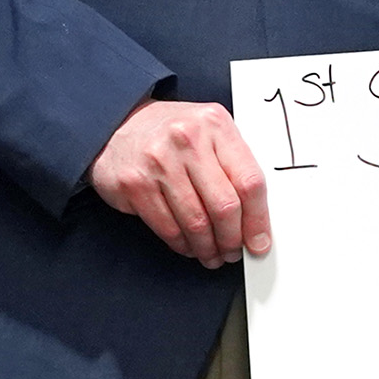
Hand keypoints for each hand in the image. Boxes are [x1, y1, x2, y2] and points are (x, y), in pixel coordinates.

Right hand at [88, 98, 271, 267]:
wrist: (118, 124)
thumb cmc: (173, 133)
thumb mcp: (210, 132)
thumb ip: (235, 164)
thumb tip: (258, 216)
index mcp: (216, 124)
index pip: (249, 181)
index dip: (258, 219)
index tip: (259, 241)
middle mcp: (187, 140)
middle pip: (224, 206)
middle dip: (232, 239)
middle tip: (233, 251)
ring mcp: (158, 162)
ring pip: (196, 222)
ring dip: (208, 247)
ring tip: (212, 254)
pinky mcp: (134, 184)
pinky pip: (167, 227)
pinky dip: (182, 244)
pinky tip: (189, 246)